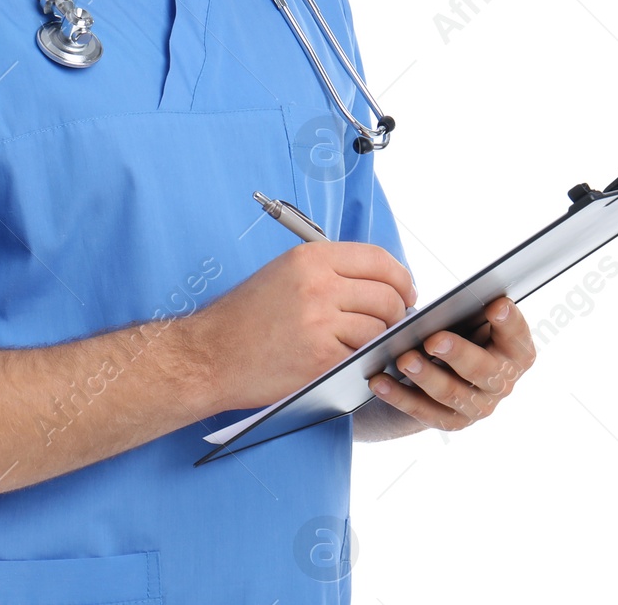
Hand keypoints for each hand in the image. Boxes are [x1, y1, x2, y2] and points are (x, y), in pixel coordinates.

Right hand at [193, 242, 416, 411]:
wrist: (211, 354)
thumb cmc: (247, 317)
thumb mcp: (284, 273)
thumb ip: (330, 272)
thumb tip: (381, 282)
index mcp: (311, 258)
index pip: (378, 259)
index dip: (401, 278)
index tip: (406, 291)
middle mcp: (318, 284)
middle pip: (388, 295)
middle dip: (397, 312)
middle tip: (391, 324)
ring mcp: (321, 322)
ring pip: (381, 327)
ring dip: (379, 339)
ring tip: (362, 344)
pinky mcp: (322, 357)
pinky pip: (364, 355)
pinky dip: (364, 360)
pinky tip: (350, 360)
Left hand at [365, 297, 534, 430]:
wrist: (449, 368)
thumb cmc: (464, 331)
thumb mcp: (472, 318)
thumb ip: (469, 310)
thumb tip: (448, 303)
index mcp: (516, 352)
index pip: (517, 335)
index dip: (509, 322)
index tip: (496, 305)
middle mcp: (503, 383)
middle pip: (482, 369)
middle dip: (458, 353)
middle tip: (433, 340)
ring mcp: (478, 406)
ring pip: (451, 393)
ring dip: (425, 376)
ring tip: (404, 359)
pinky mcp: (452, 421)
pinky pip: (423, 410)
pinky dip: (399, 396)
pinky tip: (378, 381)